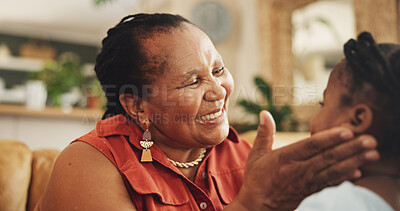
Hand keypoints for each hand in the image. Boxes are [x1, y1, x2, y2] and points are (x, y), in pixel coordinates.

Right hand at [234, 110, 378, 210]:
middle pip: (328, 158)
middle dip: (351, 148)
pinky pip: (331, 184)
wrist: (257, 207)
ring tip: (372, 153)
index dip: (330, 139)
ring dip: (354, 161)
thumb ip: (264, 133)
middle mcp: (299, 170)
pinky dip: (345, 178)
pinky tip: (358, 172)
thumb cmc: (257, 179)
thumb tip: (264, 113)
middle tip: (370, 140)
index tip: (347, 131)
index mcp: (285, 158)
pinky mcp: (311, 192)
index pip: (311, 146)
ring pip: (334, 170)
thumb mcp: (257, 155)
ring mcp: (307, 182)